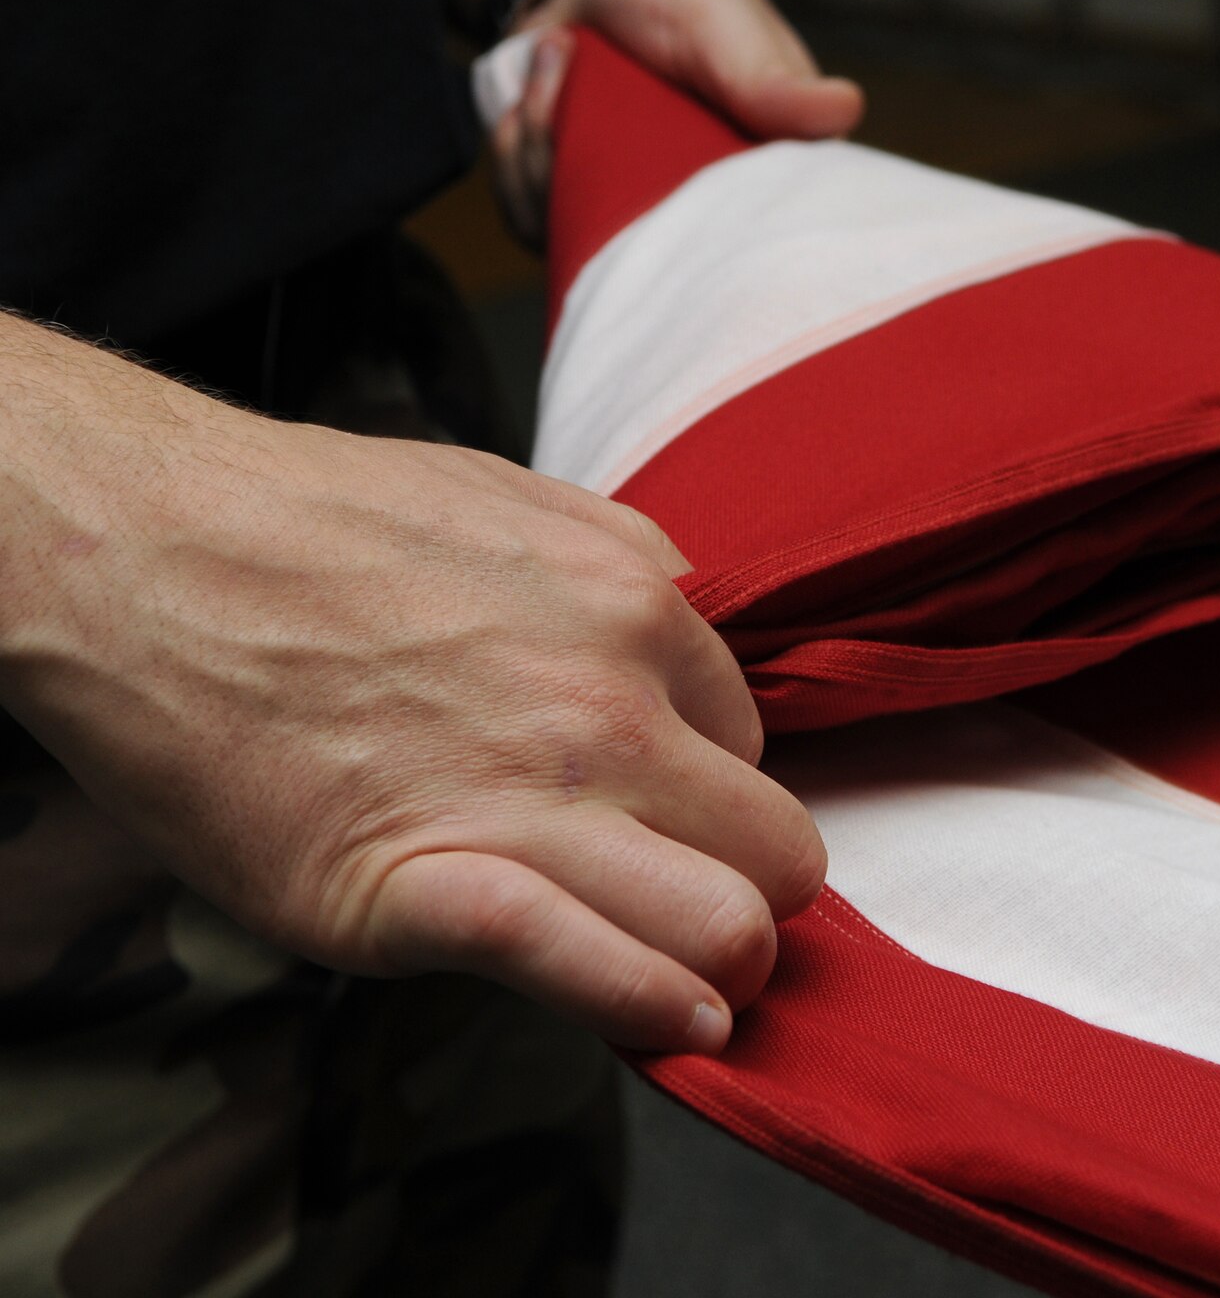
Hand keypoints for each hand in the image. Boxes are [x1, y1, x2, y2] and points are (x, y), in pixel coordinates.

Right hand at [0, 315, 823, 1051]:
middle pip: (770, 848)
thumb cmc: (313, 526)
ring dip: (721, 968)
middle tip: (693, 910)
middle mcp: (607, 703)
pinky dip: (641, 1006)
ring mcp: (521, 795)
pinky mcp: (414, 883)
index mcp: (637, 606)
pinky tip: (676, 1025)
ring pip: (721, 921)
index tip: (662, 819)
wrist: (138, 551)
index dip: (710, 795)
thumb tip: (679, 623)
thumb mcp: (513, 505)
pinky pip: (576, 961)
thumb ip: (619, 569)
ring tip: (692, 984)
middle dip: (748, 892)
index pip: (749, 747)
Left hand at [492, 0, 864, 245]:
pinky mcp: (576, 210)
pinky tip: (530, 97)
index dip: (704, 224)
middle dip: (592, 164)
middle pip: (650, 254)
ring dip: (540, 142)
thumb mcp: (722, 23)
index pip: (752, 239)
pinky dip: (514, 154)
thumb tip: (844, 111)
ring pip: (579, 238)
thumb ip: (770, 79)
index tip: (661, 157)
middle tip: (574, 70)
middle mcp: (700, 204)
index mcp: (761, 166)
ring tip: (556, 63)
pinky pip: (533, 223)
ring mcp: (634, 212)